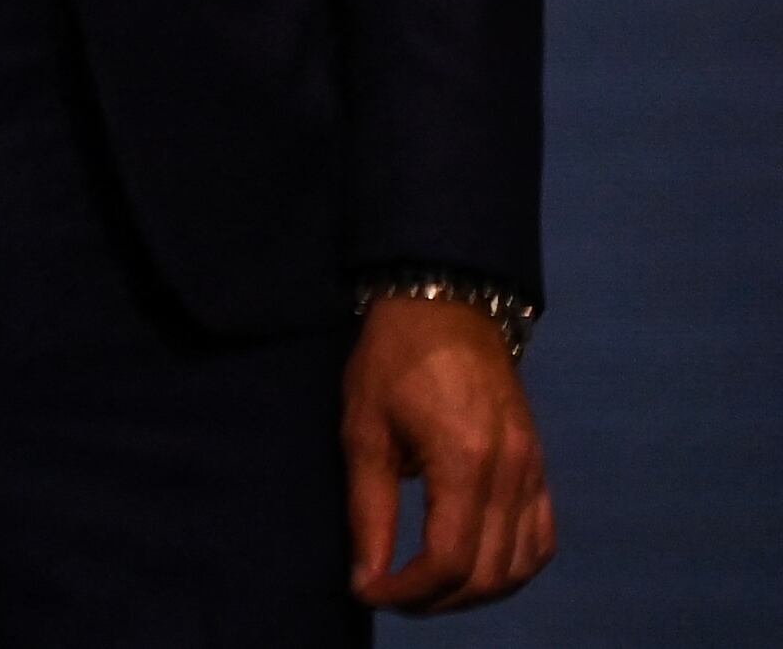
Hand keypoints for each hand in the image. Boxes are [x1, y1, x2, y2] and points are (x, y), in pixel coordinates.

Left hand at [345, 295, 553, 611]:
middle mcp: (513, 474)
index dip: (408, 590)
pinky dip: (513, 568)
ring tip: (426, 588)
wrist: (446, 308)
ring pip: (521, 566)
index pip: (449, 559)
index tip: (369, 592)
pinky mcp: (541, 467)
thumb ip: (369, 509)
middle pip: (489, 573)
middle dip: (438, 599)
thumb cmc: (392, 360)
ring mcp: (535, 471)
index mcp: (466, 461)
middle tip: (392, 594)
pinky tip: (474, 568)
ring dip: (475, 592)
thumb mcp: (364, 430)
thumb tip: (367, 577)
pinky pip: (542, 539)